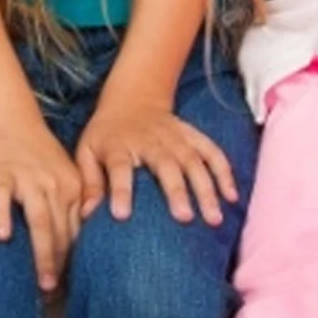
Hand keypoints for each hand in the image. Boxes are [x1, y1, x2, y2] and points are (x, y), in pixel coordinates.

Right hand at [0, 122, 81, 293]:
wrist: (11, 120)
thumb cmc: (36, 156)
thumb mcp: (60, 177)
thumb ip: (68, 206)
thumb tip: (74, 246)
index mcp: (72, 185)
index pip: (74, 228)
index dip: (71, 257)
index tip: (67, 283)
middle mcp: (54, 183)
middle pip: (59, 228)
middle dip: (58, 262)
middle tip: (53, 290)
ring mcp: (29, 178)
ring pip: (39, 218)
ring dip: (42, 250)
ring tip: (42, 278)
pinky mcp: (3, 173)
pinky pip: (2, 196)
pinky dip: (2, 215)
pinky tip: (1, 235)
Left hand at [76, 96, 237, 228]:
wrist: (132, 98)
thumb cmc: (106, 134)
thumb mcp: (86, 151)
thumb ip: (88, 182)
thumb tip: (86, 215)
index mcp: (118, 146)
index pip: (119, 167)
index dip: (120, 190)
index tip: (122, 215)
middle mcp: (150, 141)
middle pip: (165, 164)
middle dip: (176, 190)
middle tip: (184, 218)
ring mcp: (175, 137)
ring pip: (193, 160)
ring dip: (206, 187)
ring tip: (214, 218)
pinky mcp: (191, 135)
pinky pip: (211, 151)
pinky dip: (224, 171)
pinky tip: (232, 196)